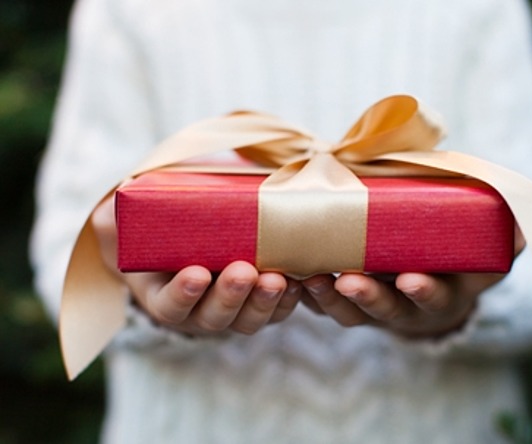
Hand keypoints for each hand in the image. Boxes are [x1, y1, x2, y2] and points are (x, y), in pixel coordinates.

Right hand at [91, 197, 300, 335]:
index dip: (182, 294)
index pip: (169, 306)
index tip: (196, 273)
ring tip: (276, 278)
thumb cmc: (160, 229)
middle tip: (244, 272)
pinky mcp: (259, 302)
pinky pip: (276, 311)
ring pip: (248, 319)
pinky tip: (301, 282)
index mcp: (163, 295)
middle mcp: (197, 311)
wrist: (189, 238)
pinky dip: (289, 300)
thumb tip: (125, 190)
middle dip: (230, 296)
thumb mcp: (132, 220)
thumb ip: (123, 210)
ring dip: (264, 301)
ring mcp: (231, 310)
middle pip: (214, 317)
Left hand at [301, 226, 525, 337]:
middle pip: (383, 309)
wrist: (424, 281)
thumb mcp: (478, 256)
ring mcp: (368, 306)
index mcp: (437, 295)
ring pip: (345, 311)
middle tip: (349, 280)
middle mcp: (401, 308)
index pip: (431, 297)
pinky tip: (286, 274)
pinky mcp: (341, 298)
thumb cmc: (451, 264)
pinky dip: (303, 292)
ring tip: (308, 277)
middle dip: (367, 297)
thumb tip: (521, 227)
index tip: (412, 279)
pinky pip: (320, 302)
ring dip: (326, 297)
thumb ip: (500, 241)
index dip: (423, 291)